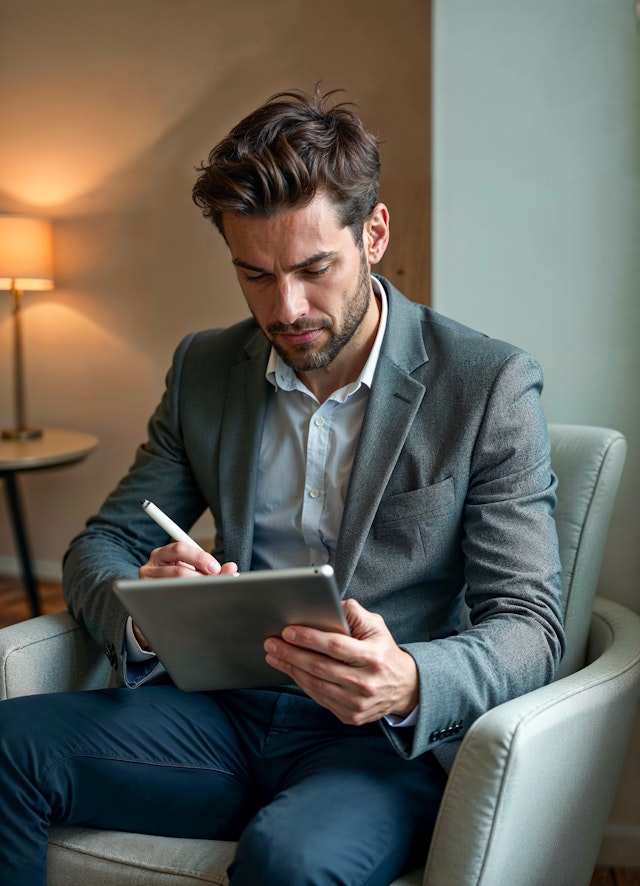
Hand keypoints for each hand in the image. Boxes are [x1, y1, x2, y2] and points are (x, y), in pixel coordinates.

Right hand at [133, 543, 237, 649]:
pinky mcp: (144, 600)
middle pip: (178, 570)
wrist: (154, 603)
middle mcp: (151, 566)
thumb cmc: (177, 581)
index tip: (216, 569)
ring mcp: (145, 584)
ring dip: (193, 591)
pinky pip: (165, 601)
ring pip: (173, 586)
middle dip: (200, 579)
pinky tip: (192, 605)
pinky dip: (183, 603)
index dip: (200, 558)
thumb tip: (232, 568)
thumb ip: (211, 568)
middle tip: (213, 585)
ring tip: (204, 595)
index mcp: (163, 553)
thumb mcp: (192, 569)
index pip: (181, 548)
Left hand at [264, 598, 418, 725]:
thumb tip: (332, 604)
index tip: (288, 631)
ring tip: (274, 655)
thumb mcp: (377, 627)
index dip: (309, 638)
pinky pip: (319, 698)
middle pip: (320, 667)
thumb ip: (355, 613)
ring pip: (316, 685)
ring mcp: (357, 703)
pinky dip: (302, 683)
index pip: (335, 646)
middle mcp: (365, 683)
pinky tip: (291, 670)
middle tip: (271, 642)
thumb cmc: (384, 651)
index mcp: (373, 657)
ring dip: (290, 669)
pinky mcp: (351, 716)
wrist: (405, 687)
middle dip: (291, 653)